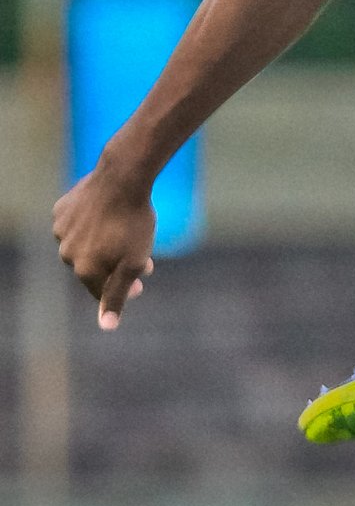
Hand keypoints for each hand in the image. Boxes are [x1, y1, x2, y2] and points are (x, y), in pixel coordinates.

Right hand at [52, 163, 156, 329]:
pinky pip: (77, 224)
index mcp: (85, 270)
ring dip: (103, 245)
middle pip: (93, 268)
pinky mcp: (61, 210)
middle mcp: (67, 253)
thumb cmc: (134, 223)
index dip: (123, 288)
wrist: (123, 179)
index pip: (102, 291)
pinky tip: (107, 216)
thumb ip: (118, 295)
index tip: (142, 280)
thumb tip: (106, 326)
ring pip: (85, 245)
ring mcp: (62, 230)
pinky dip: (92, 225)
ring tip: (125, 233)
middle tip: (141, 257)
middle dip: (116, 265)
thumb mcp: (134, 264)